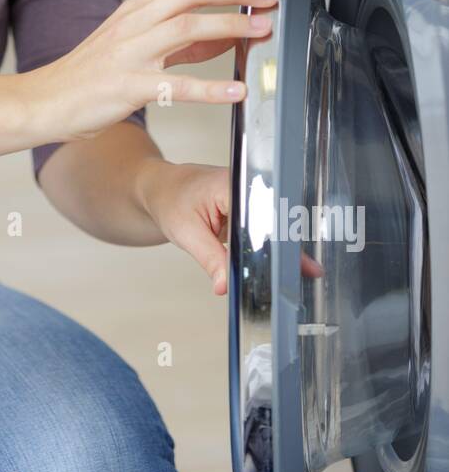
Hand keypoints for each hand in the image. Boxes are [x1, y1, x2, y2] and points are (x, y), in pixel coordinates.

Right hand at [26, 0, 277, 144]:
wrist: (44, 101)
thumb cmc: (91, 76)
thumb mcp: (137, 47)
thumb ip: (183, 42)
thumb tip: (226, 32)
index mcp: (140, 11)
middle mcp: (136, 24)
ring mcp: (130, 53)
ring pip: (186, 29)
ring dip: (230, 25)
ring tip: (263, 30)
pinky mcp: (127, 87)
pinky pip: (175, 86)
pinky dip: (209, 89)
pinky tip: (236, 93)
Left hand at [138, 160, 325, 295]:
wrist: (161, 189)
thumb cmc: (169, 200)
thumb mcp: (185, 232)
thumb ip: (209, 258)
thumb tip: (225, 286)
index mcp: (232, 185)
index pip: (260, 215)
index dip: (275, 240)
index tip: (285, 264)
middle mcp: (247, 187)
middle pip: (273, 220)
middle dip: (289, 248)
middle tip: (311, 271)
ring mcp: (250, 197)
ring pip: (273, 225)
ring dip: (285, 249)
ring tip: (309, 271)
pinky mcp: (250, 208)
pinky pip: (264, 228)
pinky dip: (271, 247)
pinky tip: (286, 266)